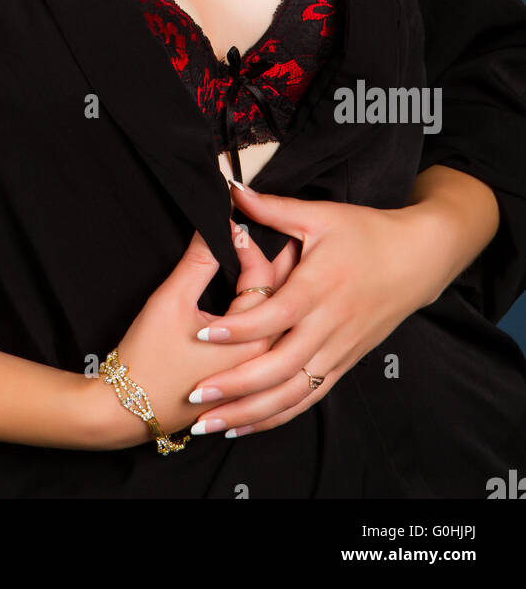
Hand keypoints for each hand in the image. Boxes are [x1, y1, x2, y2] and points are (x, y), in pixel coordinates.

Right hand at [90, 224, 294, 450]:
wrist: (129, 410)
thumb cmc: (148, 358)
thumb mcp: (171, 302)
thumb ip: (198, 262)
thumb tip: (217, 225)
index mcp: (253, 337)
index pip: (262, 275)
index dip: (248, 241)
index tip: (232, 219)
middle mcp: (264, 356)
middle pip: (278, 296)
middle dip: (271, 258)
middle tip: (267, 225)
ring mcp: (256, 370)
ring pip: (275, 317)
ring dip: (272, 284)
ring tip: (268, 251)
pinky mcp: (244, 377)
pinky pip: (265, 335)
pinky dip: (264, 309)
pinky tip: (253, 290)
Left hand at [183, 180, 445, 437]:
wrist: (419, 259)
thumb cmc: (367, 232)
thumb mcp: (320, 215)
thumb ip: (273, 209)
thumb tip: (232, 191)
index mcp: (319, 286)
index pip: (274, 315)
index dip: (239, 327)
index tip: (203, 333)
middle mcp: (329, 324)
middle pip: (281, 366)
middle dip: (237, 385)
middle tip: (196, 395)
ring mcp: (339, 348)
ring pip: (293, 392)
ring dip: (252, 411)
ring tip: (212, 424)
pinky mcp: (345, 362)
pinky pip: (309, 397)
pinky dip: (278, 416)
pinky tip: (246, 424)